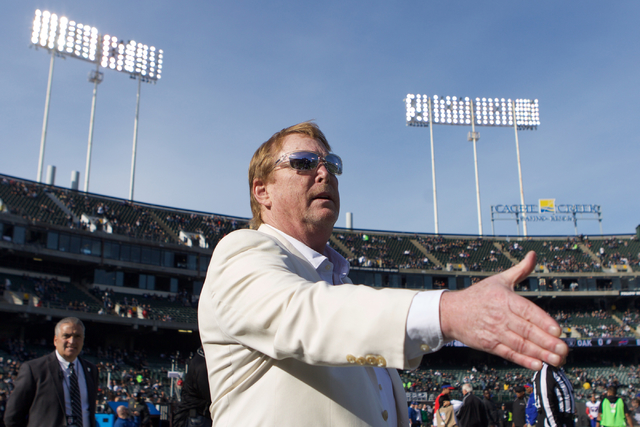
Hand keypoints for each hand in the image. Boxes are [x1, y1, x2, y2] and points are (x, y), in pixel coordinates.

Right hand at [439, 251, 567, 369]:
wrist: (450, 312)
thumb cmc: (477, 296)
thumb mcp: (498, 279)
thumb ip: (520, 270)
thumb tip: (533, 255)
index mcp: (504, 299)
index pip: (528, 311)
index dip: (543, 322)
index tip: (558, 331)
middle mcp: (500, 316)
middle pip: (527, 330)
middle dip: (547, 342)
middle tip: (564, 349)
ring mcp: (494, 332)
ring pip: (520, 344)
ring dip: (540, 354)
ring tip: (557, 360)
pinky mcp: (489, 344)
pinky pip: (508, 353)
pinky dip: (523, 360)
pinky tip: (537, 364)